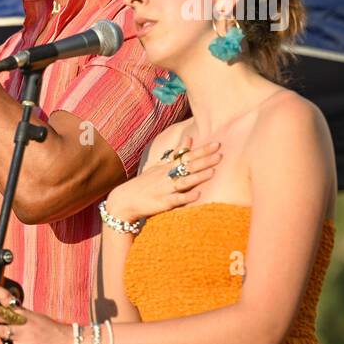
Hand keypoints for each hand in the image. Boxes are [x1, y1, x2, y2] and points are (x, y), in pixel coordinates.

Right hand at [106, 136, 221, 223]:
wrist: (124, 200)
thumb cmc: (144, 184)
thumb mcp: (158, 166)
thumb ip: (175, 154)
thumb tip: (189, 139)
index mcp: (166, 167)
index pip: (186, 156)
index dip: (202, 151)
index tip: (217, 144)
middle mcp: (166, 176)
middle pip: (187, 167)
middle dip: (204, 161)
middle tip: (220, 155)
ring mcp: (164, 189)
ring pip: (183, 182)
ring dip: (198, 177)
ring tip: (212, 172)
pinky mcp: (161, 203)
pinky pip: (175, 200)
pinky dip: (186, 198)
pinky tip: (197, 196)